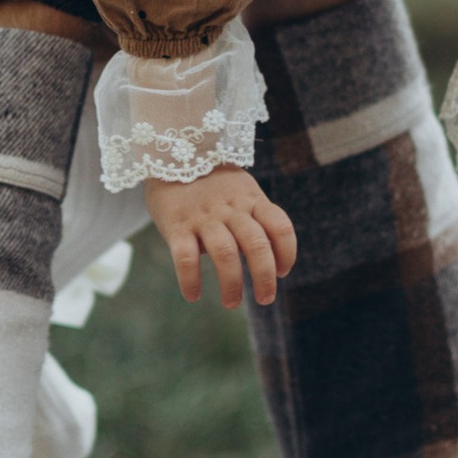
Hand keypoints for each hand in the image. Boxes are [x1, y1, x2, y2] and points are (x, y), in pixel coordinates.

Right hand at [145, 165, 298, 305]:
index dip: (287, 252)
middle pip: (256, 244)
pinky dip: (190, 279)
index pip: (280, 226)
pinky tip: (192, 295)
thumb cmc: (212, 183)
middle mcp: (230, 208)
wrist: (170, 154)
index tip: (282, 272)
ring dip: (232, 284)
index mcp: (250, 199)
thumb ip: (254, 218)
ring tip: (232, 303)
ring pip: (225, 253)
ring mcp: (203, 216)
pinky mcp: (176, 224)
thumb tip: (269, 261)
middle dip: (264, 277)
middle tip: (265, 299)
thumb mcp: (241, 191)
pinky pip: (185, 256)